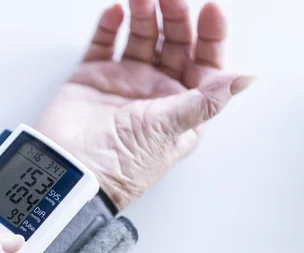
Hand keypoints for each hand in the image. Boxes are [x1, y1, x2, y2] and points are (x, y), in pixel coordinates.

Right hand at [38, 0, 253, 209]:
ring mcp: (124, 81)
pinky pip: (105, 43)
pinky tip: (116, 11)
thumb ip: (205, 101)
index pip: (204, 64)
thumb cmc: (119, 165)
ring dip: (144, 14)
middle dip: (175, 17)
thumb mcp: (168, 131)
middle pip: (174, 43)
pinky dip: (110, 25)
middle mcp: (154, 92)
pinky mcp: (93, 77)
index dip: (211, 36)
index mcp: (180, 106)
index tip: (211, 10)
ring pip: (141, 37)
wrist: (70, 170)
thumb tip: (247, 78)